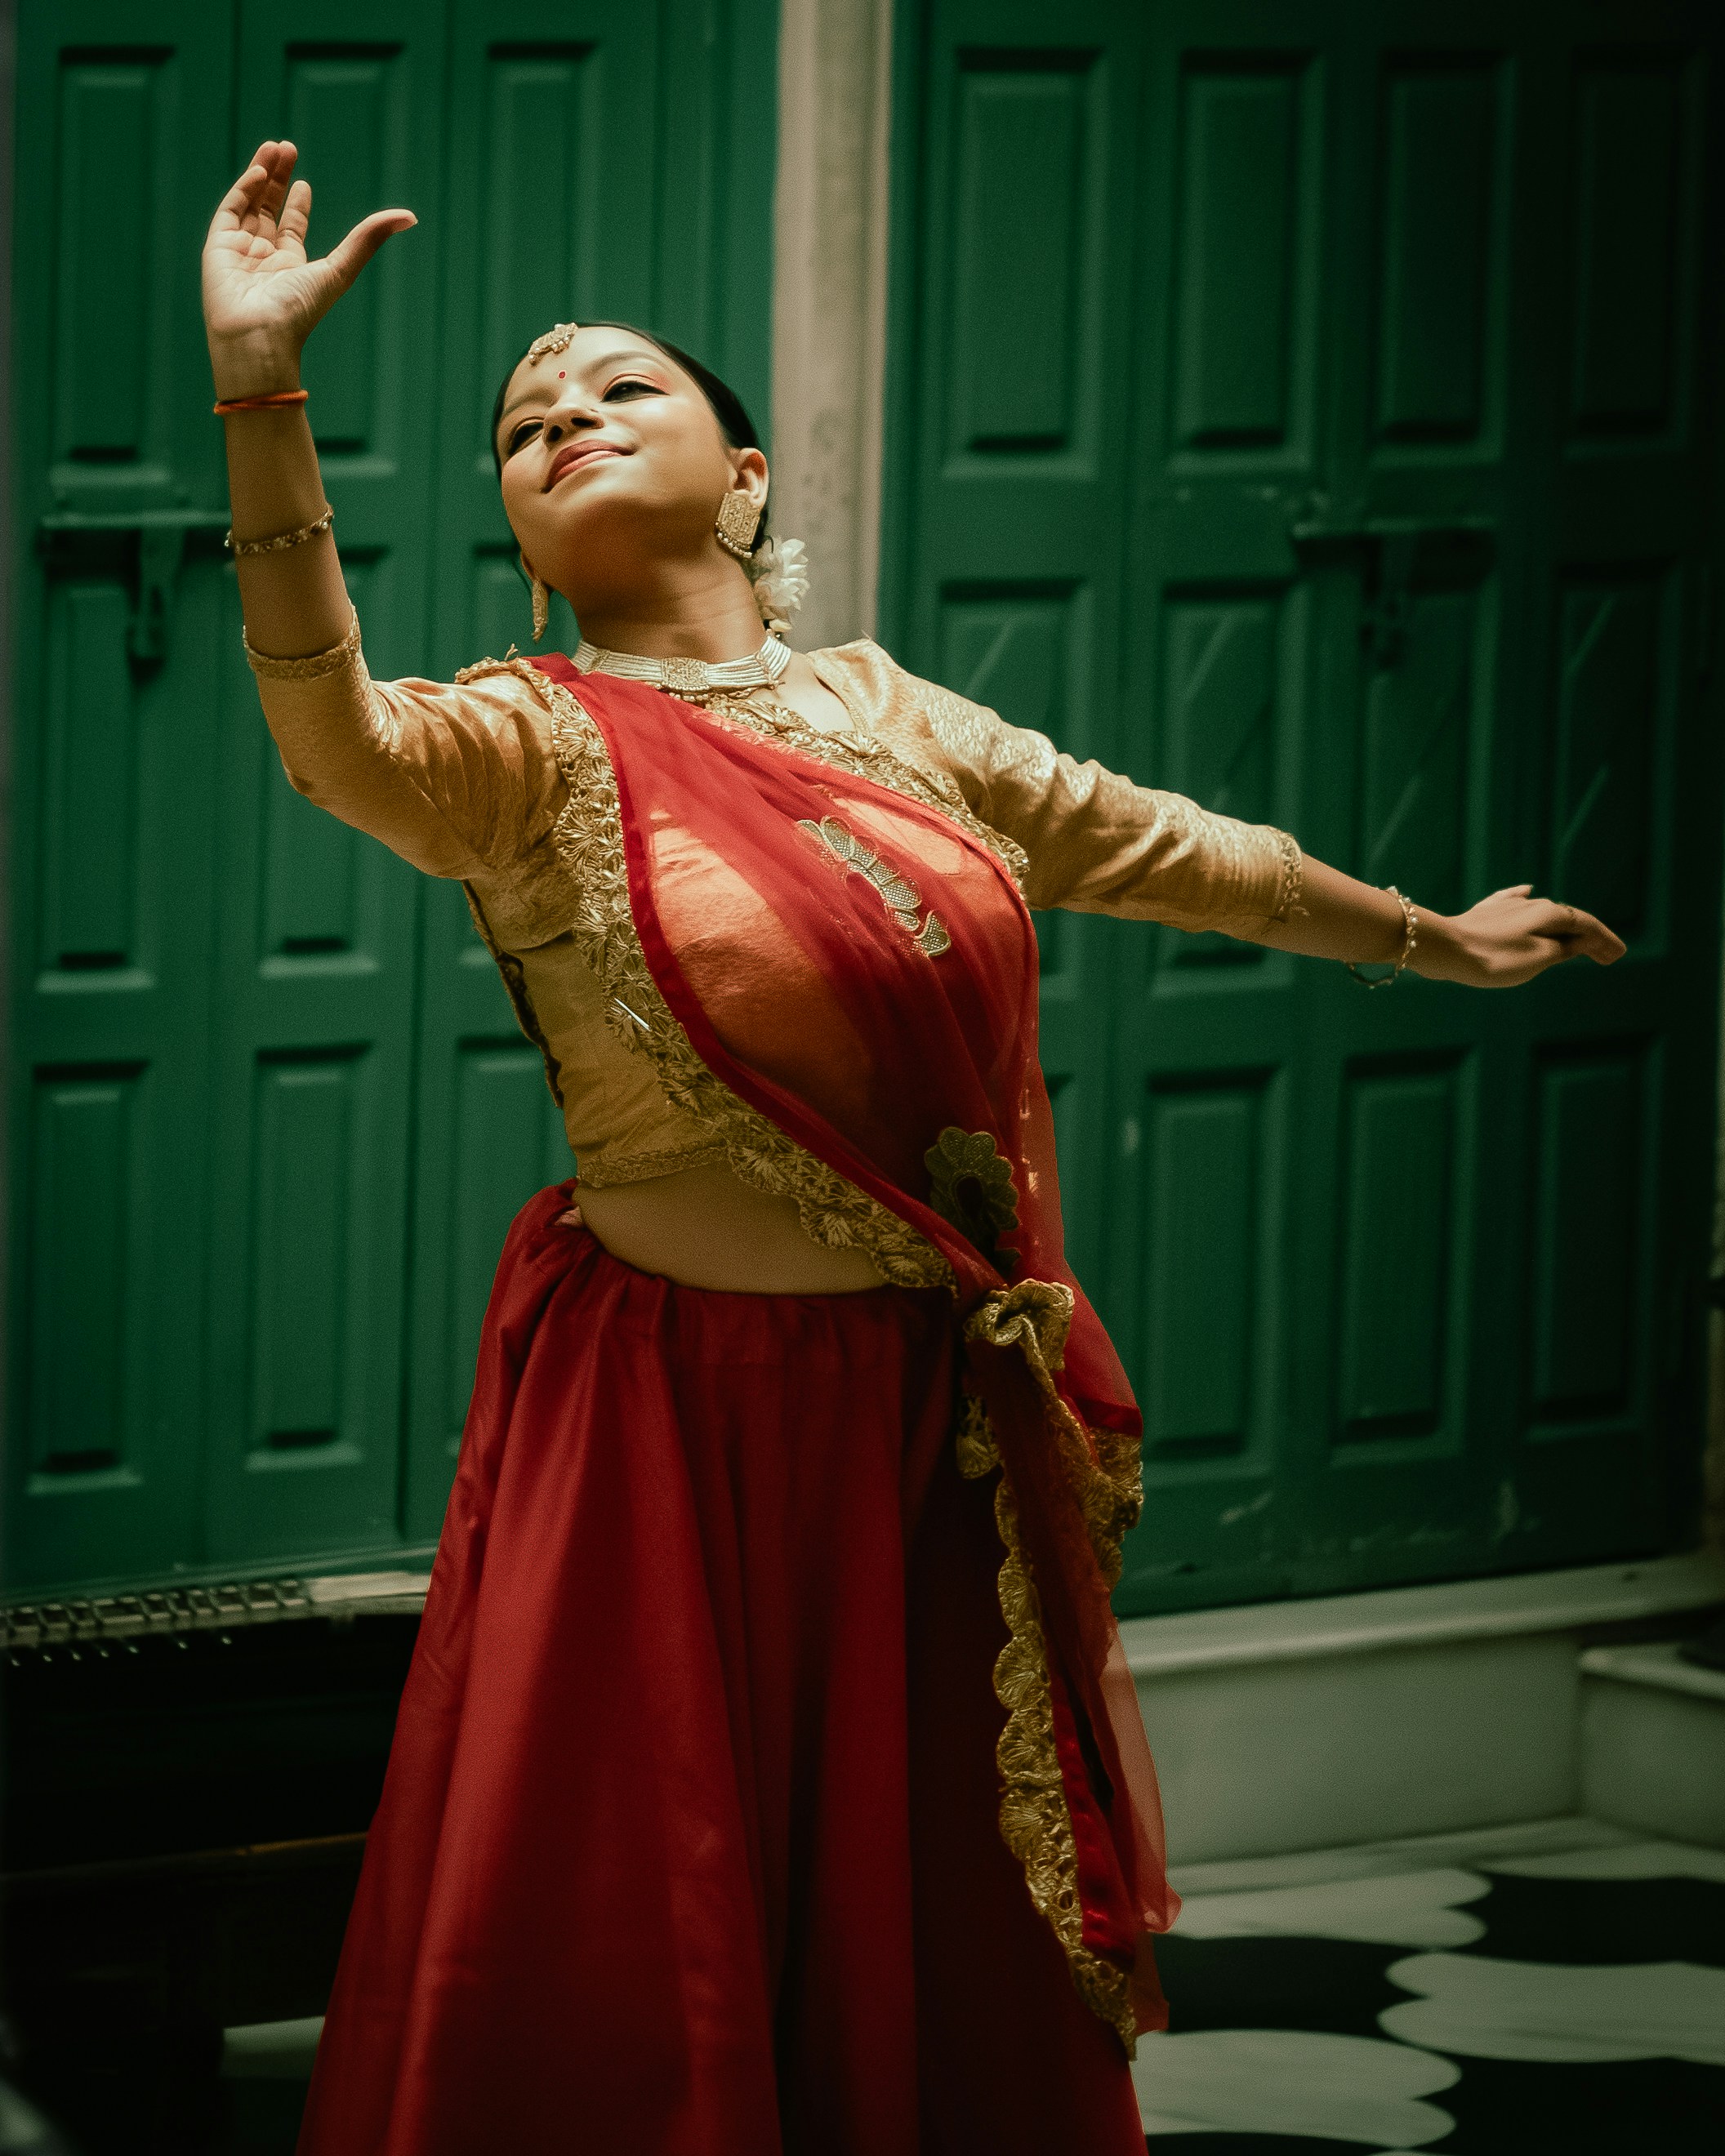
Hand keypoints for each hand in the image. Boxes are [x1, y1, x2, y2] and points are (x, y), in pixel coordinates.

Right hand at [203, 140, 415, 397]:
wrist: (259, 336)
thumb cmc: (298, 311)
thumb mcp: (339, 269)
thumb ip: (368, 240)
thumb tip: (410, 217)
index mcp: (291, 268)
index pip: (292, 229)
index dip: (297, 205)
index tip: (303, 183)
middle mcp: (265, 258)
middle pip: (269, 209)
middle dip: (278, 180)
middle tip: (287, 147)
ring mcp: (240, 251)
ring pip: (249, 204)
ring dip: (261, 174)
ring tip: (275, 147)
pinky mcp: (218, 246)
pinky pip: (230, 211)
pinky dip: (244, 189)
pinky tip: (261, 170)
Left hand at [1414, 884, 1625, 987]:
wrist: (1444, 948)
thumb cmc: (1493, 958)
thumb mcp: (1538, 958)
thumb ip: (1564, 948)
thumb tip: (1583, 939)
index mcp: (1550, 914)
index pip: (1586, 926)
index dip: (1604, 941)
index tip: (1618, 954)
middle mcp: (1532, 903)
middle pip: (1568, 920)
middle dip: (1589, 938)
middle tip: (1608, 956)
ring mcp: (1508, 906)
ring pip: (1544, 914)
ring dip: (1564, 928)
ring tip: (1577, 940)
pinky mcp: (1486, 911)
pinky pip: (1514, 901)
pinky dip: (1526, 900)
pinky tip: (1526, 889)